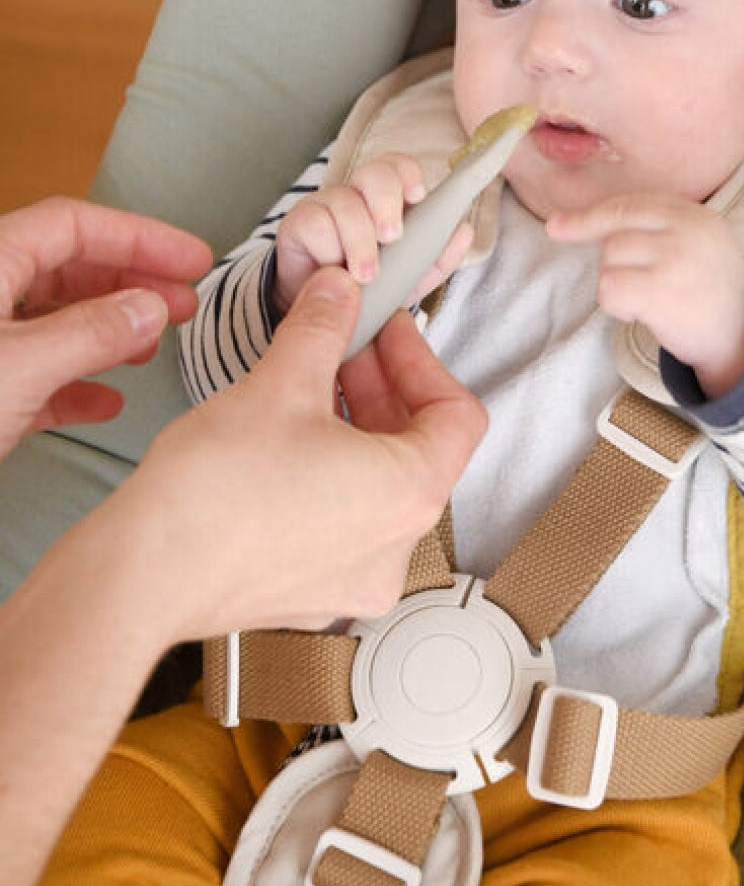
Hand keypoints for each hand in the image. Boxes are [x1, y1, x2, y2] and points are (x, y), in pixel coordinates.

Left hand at [0, 197, 211, 459]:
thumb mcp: (20, 366)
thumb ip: (90, 334)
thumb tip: (149, 308)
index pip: (73, 226)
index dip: (139, 238)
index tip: (191, 259)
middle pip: (67, 269)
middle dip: (131, 284)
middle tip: (184, 302)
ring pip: (52, 320)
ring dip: (109, 331)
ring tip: (151, 349)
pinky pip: (32, 371)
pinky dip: (75, 381)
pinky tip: (106, 400)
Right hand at [115, 266, 486, 637]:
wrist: (143, 573)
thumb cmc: (212, 494)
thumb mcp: (280, 382)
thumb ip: (323, 327)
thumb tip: (340, 293)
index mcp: (410, 493)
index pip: (457, 414)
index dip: (422, 360)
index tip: (386, 333)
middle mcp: (397, 547)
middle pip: (419, 450)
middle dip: (382, 388)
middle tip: (344, 347)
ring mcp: (357, 577)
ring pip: (380, 486)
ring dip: (354, 429)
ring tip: (308, 388)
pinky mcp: (316, 592)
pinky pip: (344, 523)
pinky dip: (330, 477)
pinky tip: (285, 445)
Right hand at [274, 153, 471, 314]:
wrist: (325, 313)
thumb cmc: (370, 287)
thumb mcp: (409, 278)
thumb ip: (437, 256)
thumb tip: (464, 231)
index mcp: (387, 201)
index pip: (399, 167)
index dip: (409, 174)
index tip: (418, 195)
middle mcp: (357, 195)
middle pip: (373, 172)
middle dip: (387, 201)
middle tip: (392, 237)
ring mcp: (326, 205)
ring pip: (345, 201)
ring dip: (360, 241)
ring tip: (366, 275)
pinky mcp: (299, 222)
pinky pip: (316, 223)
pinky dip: (329, 249)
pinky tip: (334, 270)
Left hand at [548, 195, 743, 397]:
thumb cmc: (710, 291)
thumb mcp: (696, 242)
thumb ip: (652, 226)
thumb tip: (569, 222)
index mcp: (694, 213)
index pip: (628, 206)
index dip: (589, 216)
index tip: (558, 226)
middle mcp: (685, 230)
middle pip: (614, 234)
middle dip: (615, 262)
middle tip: (643, 284)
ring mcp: (674, 259)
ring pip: (608, 261)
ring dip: (617, 285)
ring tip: (650, 300)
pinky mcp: (661, 292)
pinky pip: (609, 289)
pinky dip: (617, 306)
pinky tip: (642, 313)